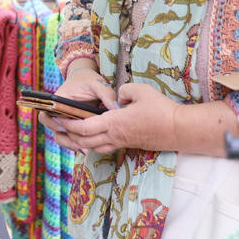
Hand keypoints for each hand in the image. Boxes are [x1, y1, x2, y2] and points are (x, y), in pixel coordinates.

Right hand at [38, 61, 115, 149]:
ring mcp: (65, 120)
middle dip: (64, 138)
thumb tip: (116, 109)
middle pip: (53, 129)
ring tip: (85, 149)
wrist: (86, 79)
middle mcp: (58, 112)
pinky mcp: (73, 126)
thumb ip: (107, 94)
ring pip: (61, 137)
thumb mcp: (98, 84)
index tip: (64, 127)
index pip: (46, 114)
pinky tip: (89, 148)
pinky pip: (70, 138)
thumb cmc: (89, 81)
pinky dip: (77, 144)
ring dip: (70, 143)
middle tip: (78, 144)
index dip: (52, 123)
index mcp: (59, 100)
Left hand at [50, 82, 179, 153]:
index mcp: (113, 122)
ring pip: (93, 147)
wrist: (179, 130)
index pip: (83, 127)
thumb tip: (116, 98)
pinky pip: (105, 148)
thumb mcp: (139, 90)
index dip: (69, 124)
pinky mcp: (129, 145)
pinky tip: (90, 138)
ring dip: (79, 141)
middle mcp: (114, 136)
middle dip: (69, 134)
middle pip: (84, 140)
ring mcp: (122, 142)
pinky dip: (93, 144)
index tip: (59, 117)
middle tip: (59, 125)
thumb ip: (121, 91)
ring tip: (70, 132)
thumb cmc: (161, 109)